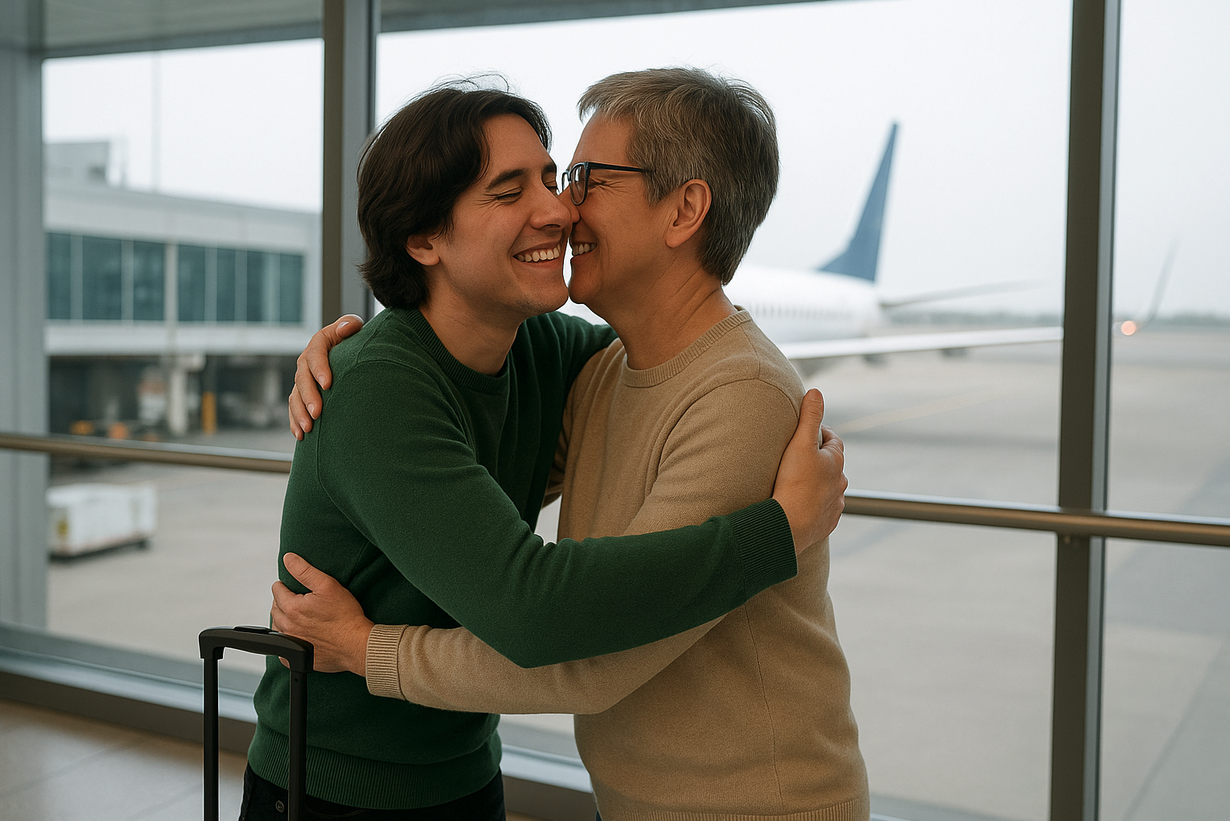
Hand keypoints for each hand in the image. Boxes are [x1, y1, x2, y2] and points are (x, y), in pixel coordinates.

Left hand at [270, 552, 372, 674]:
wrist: (357, 644)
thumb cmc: (346, 616)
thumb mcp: (328, 585)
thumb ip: (305, 571)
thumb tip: (289, 559)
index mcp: (293, 608)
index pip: (277, 591)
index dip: (284, 585)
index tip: (290, 585)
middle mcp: (289, 627)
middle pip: (275, 609)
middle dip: (282, 601)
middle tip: (295, 598)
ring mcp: (292, 644)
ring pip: (278, 627)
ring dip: (283, 619)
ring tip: (297, 614)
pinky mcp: (298, 658)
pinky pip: (283, 649)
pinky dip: (287, 640)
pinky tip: (299, 634)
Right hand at [289, 315, 364, 439]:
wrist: (347, 349)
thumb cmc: (353, 338)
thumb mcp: (353, 327)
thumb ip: (350, 324)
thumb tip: (346, 327)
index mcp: (319, 344)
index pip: (315, 355)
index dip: (320, 369)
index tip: (328, 384)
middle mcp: (306, 362)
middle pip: (302, 379)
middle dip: (308, 397)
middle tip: (317, 413)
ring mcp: (303, 379)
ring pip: (295, 397)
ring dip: (299, 413)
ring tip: (308, 429)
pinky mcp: (302, 393)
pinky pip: (294, 408)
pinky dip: (295, 422)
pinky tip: (300, 435)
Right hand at [771, 389, 846, 555]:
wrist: (790, 525)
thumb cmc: (795, 483)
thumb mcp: (800, 443)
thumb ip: (809, 416)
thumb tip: (816, 392)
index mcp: (836, 462)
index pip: (833, 441)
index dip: (822, 433)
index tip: (810, 431)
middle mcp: (840, 483)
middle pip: (832, 466)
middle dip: (820, 459)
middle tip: (801, 455)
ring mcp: (834, 505)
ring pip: (829, 489)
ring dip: (818, 483)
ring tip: (799, 482)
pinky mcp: (826, 523)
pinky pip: (822, 510)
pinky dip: (815, 504)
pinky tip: (802, 504)